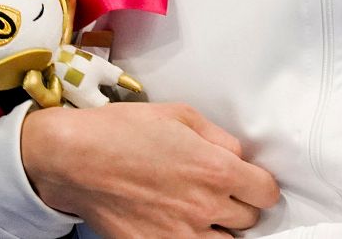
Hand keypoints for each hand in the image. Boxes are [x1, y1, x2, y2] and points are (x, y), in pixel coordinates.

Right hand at [21, 102, 279, 237]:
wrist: (75, 159)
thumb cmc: (123, 131)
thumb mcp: (181, 115)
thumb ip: (220, 138)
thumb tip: (239, 155)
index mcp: (216, 171)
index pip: (266, 193)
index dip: (260, 185)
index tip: (250, 182)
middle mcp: (204, 207)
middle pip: (249, 220)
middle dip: (240, 205)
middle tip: (220, 193)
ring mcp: (180, 234)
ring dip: (220, 229)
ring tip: (201, 213)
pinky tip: (179, 225)